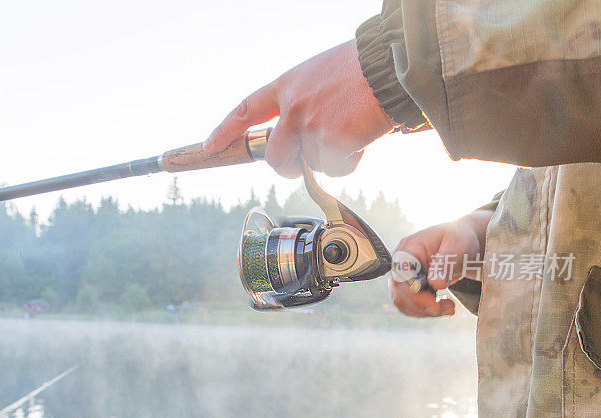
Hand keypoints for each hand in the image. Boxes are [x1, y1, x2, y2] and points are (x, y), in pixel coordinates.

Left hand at [203, 40, 393, 177]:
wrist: (390, 65)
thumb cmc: (363, 68)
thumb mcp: (320, 74)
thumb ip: (304, 101)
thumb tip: (300, 135)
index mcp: (287, 86)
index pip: (247, 110)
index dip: (226, 130)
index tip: (210, 145)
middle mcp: (293, 108)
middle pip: (275, 158)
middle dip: (291, 166)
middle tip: (311, 159)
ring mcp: (310, 126)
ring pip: (311, 166)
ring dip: (332, 158)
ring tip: (352, 129)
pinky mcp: (331, 142)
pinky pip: (336, 169)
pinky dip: (351, 160)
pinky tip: (362, 136)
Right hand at [390, 210, 493, 317]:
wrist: (461, 243)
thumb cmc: (459, 239)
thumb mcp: (457, 247)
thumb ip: (445, 264)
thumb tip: (435, 284)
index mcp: (408, 248)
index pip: (400, 274)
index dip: (413, 292)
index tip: (434, 303)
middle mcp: (400, 263)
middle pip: (399, 291)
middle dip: (423, 305)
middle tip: (448, 308)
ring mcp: (403, 276)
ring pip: (402, 301)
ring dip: (425, 311)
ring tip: (449, 308)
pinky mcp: (408, 287)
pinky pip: (409, 305)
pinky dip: (425, 311)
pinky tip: (442, 307)